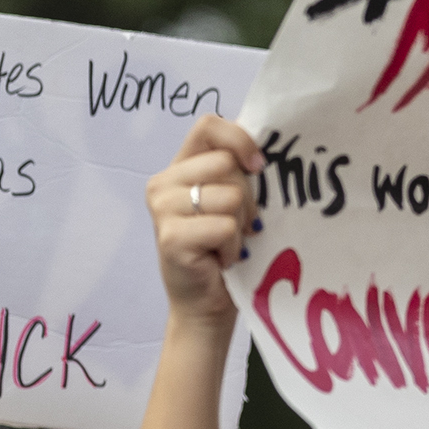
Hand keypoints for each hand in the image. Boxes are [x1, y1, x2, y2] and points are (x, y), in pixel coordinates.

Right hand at [146, 115, 264, 325]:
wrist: (205, 303)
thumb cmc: (223, 249)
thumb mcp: (233, 201)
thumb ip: (239, 172)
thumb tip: (265, 154)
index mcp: (180, 167)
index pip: (209, 125)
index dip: (240, 141)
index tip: (258, 167)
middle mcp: (163, 183)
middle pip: (227, 163)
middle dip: (247, 197)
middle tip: (237, 224)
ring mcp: (163, 209)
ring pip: (230, 196)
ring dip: (240, 225)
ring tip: (227, 242)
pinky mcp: (171, 236)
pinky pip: (225, 227)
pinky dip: (233, 247)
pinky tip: (221, 259)